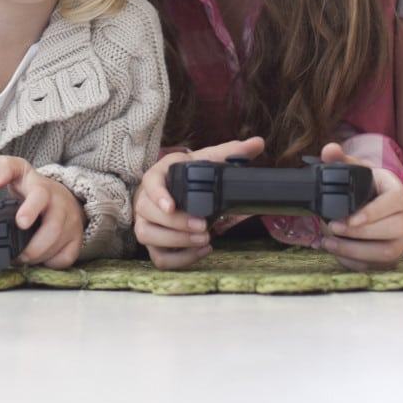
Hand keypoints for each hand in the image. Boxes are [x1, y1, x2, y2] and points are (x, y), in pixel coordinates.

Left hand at [0, 156, 84, 267]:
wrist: (63, 196)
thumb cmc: (34, 188)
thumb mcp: (18, 171)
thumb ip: (3, 168)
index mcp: (42, 189)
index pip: (40, 196)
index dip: (30, 209)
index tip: (20, 222)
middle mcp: (61, 205)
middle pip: (52, 230)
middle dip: (31, 248)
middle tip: (16, 255)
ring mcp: (72, 223)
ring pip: (58, 246)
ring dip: (37, 257)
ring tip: (23, 258)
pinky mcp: (77, 239)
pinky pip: (66, 258)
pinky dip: (50, 263)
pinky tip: (40, 257)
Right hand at [132, 137, 264, 269]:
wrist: (179, 188)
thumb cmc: (190, 174)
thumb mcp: (207, 160)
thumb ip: (231, 152)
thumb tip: (257, 143)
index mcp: (157, 176)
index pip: (150, 184)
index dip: (158, 196)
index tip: (171, 206)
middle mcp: (145, 201)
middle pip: (148, 214)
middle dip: (176, 224)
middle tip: (204, 227)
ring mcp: (145, 223)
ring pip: (148, 236)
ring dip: (177, 242)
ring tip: (205, 240)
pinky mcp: (153, 244)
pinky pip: (159, 258)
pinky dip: (180, 259)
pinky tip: (202, 251)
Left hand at [319, 142, 402, 270]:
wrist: (375, 205)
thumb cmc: (366, 187)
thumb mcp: (356, 170)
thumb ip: (340, 159)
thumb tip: (328, 150)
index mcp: (397, 193)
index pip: (393, 203)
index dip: (372, 213)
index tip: (350, 218)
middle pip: (391, 230)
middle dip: (359, 234)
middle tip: (333, 229)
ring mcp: (402, 240)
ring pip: (386, 252)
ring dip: (355, 251)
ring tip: (329, 243)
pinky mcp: (393, 257)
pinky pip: (378, 265)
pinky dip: (355, 263)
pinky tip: (337, 254)